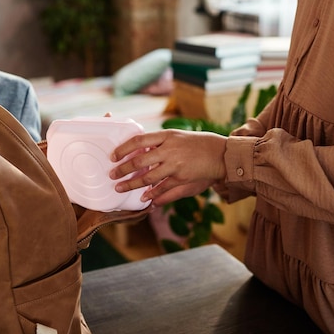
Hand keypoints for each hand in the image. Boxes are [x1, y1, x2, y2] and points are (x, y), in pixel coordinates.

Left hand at [109, 129, 226, 205]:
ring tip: (120, 188)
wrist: (221, 154)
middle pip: (139, 161)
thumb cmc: (198, 145)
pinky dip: (152, 194)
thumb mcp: (177, 138)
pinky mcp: (182, 178)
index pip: (139, 140)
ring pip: (147, 178)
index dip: (123, 149)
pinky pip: (162, 188)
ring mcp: (175, 165)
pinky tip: (144, 198)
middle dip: (122, 170)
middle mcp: (169, 149)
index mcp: (167, 136)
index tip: (113, 156)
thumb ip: (159, 145)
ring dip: (132, 184)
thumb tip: (139, 152)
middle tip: (112, 175)